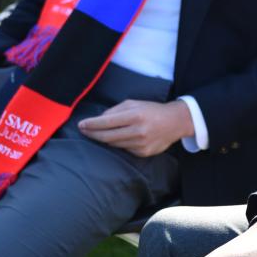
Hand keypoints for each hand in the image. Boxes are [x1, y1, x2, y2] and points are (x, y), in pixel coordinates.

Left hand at [76, 98, 193, 156]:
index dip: (92, 124)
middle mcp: (138, 131)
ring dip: (104, 139)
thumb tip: (99, 120)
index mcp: (135, 115)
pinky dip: (119, 143)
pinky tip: (119, 138)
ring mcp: (141, 144)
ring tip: (98, 134)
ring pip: (114, 144)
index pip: (107, 122)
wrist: (175, 122)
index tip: (81, 125)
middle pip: (107, 136)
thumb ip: (115, 110)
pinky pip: (124, 149)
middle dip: (92, 134)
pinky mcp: (143, 153)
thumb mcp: (134, 103)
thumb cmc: (152, 110)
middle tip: (83, 131)